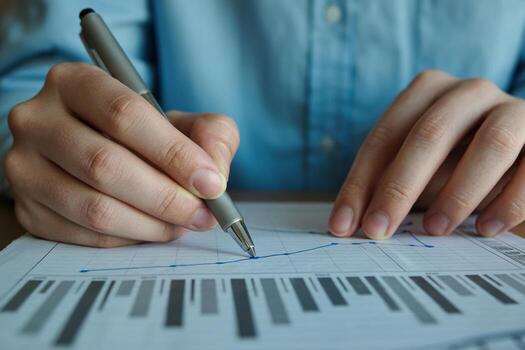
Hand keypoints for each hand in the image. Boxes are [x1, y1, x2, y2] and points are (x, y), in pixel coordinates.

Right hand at [5, 63, 239, 246]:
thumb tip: (213, 174)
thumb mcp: (182, 121)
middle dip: (166, 197)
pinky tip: (153, 229)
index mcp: (75, 82)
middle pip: (105, 165)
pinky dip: (129, 238)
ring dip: (150, 224)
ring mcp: (25, 166)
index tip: (210, 182)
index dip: (173, 153)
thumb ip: (210, 134)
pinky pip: (84, 234)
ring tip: (183, 224)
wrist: (98, 152)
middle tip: (203, 214)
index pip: (124, 114)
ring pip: (93, 207)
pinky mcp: (27, 209)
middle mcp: (38, 120)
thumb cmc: (144, 136)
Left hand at [329, 70, 524, 238]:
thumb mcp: (421, 168)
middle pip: (429, 134)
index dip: (360, 183)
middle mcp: (469, 91)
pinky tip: (487, 229)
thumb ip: (390, 185)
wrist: (520, 151)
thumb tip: (350, 224)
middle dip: (398, 187)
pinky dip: (510, 201)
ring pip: (491, 143)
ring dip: (459, 192)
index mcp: (428, 91)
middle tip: (377, 230)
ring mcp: (514, 108)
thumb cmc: (458, 161)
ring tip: (434, 230)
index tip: (342, 226)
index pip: (384, 137)